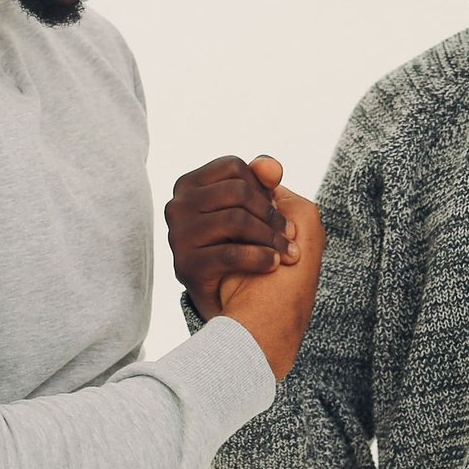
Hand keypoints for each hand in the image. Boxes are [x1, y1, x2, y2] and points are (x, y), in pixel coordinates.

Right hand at [167, 155, 297, 318]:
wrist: (235, 302)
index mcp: (189, 185)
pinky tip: (275, 264)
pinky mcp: (185, 266)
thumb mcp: (256, 206)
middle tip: (290, 234)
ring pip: (236, 220)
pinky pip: (231, 254)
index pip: (234, 167)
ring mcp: (177, 236)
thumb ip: (262, 179)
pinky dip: (260, 258)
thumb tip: (271, 167)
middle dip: (271, 213)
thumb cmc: (246, 244)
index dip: (262, 187)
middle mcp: (177, 207)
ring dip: (271, 238)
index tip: (276, 209)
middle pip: (238, 191)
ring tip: (289, 252)